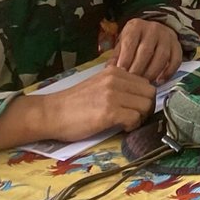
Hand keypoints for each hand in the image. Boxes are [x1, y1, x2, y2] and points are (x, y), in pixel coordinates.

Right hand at [33, 65, 158, 141]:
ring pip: (145, 105)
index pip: (145, 83)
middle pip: (149, 93)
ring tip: (127, 122)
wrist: (50, 113)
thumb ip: (117, 85)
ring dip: (140, 117)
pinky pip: (135, 118)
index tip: (134, 107)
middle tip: (134, 117)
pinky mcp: (109, 112)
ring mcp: (113, 95)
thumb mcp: (98, 85)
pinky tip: (121, 127)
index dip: (143, 97)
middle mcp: (116, 80)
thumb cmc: (72, 103)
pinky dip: (132, 125)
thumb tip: (137, 95)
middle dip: (145, 107)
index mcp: (114, 71)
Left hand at [112, 17, 182, 83]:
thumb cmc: (134, 40)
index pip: (130, 43)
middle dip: (138, 69)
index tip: (121, 74)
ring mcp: (167, 36)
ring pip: (162, 56)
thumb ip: (116, 56)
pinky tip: (159, 81)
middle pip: (146, 51)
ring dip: (152, 72)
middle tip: (131, 83)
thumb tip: (110, 71)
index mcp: (136, 26)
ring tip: (144, 84)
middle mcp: (153, 28)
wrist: (153, 30)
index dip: (126, 59)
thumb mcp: (122, 43)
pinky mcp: (177, 45)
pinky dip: (168, 72)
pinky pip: (176, 60)